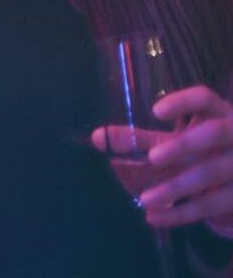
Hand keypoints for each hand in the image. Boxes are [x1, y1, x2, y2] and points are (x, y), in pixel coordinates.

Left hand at [91, 86, 232, 230]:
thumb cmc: (201, 150)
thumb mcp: (175, 141)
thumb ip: (140, 139)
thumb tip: (97, 138)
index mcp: (218, 113)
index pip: (205, 99)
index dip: (183, 103)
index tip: (155, 111)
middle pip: (215, 133)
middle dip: (185, 144)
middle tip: (153, 157)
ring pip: (212, 173)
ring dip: (177, 186)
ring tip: (145, 199)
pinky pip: (214, 204)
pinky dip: (183, 213)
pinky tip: (156, 217)